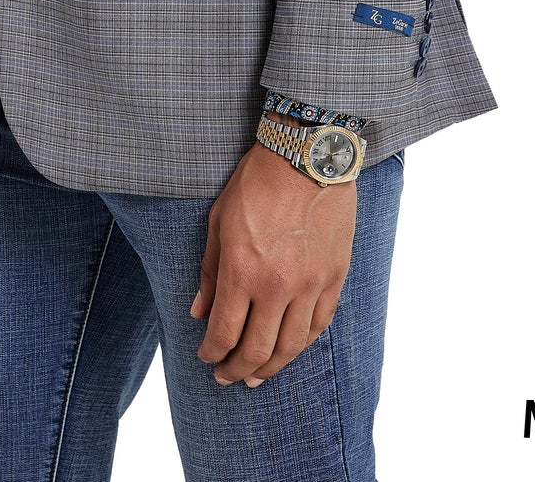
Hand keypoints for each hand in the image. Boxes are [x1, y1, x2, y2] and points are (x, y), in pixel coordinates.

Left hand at [191, 123, 356, 387]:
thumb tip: (200, 312)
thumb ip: (211, 272)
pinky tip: (291, 348)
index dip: (212, 353)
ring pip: (292, 345)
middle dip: (238, 370)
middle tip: (227, 378)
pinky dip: (303, 343)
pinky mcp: (335, 276)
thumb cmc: (256, 182)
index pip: (224, 333)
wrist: (307, 156)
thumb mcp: (219, 221)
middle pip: (257, 350)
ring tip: (257, 376)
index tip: (206, 358)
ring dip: (271, 367)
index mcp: (243, 271)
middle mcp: (278, 286)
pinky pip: (320, 323)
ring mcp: (311, 284)